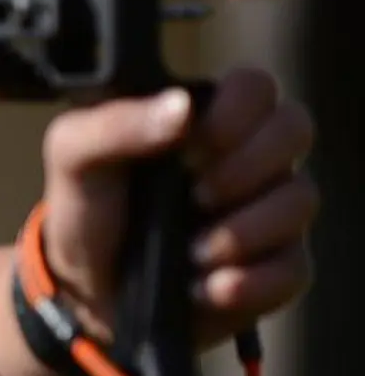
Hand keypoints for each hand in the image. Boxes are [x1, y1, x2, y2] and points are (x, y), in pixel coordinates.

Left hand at [37, 66, 316, 345]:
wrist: (85, 289)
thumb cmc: (86, 208)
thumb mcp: (75, 156)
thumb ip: (117, 123)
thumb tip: (180, 106)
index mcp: (203, 117)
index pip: (256, 86)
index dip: (233, 113)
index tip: (186, 149)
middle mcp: (248, 156)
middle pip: (294, 129)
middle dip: (242, 169)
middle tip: (193, 196)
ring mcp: (268, 210)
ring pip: (300, 199)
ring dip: (240, 232)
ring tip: (190, 252)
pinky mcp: (276, 267)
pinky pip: (295, 268)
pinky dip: (248, 282)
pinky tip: (203, 288)